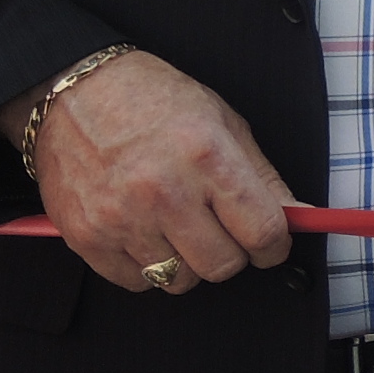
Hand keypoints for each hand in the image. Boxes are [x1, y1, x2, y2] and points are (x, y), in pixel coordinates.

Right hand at [14, 52, 294, 293]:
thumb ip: (262, 177)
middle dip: (231, 254)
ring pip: (179, 281)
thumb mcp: (222, 122)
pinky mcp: (86, 236)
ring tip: (176, 226)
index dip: (274, 244)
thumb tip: (298, 218)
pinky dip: (146, 267)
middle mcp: (164, 192)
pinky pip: (135, 283)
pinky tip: (144, 233)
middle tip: (220, 230)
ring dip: (187, 262)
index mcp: (207, 157)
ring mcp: (121, 218)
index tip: (270, 242)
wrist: (74, 90)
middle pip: (222, 266)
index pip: (262, 231)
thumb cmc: (154, 101)